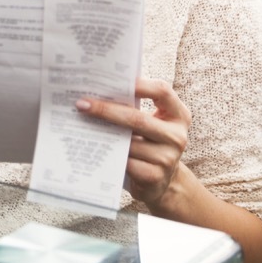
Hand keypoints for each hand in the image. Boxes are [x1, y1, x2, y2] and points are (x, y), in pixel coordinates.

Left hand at [76, 77, 190, 207]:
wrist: (164, 181)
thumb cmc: (151, 143)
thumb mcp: (153, 122)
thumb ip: (136, 107)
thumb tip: (100, 92)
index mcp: (178, 115)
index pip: (162, 91)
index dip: (140, 84)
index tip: (114, 81)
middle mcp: (177, 135)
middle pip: (138, 119)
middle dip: (106, 110)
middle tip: (83, 104)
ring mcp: (168, 158)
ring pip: (129, 143)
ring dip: (104, 134)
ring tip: (83, 125)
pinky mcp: (155, 177)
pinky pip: (127, 163)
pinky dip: (111, 155)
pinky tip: (96, 148)